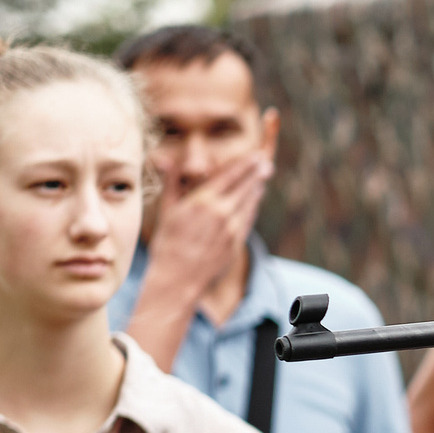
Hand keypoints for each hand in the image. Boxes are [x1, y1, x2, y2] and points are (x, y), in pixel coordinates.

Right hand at [145, 154, 271, 302]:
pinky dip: (253, 207)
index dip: (244, 164)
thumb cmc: (167, 242)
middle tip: (267, 162)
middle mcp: (221, 213)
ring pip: (250, 203)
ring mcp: (232, 228)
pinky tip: (254, 200)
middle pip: (246, 187)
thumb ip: (173, 182)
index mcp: (202, 201)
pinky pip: (249, 219)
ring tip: (263, 177)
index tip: (255, 155)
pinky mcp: (238, 242)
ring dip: (257, 188)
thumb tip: (168, 160)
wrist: (178, 277)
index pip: (229, 176)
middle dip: (257, 173)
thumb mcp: (166, 209)